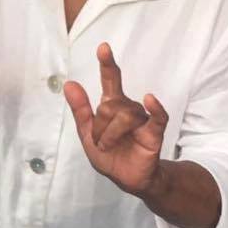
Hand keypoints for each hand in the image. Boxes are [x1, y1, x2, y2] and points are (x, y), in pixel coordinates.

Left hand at [64, 43, 168, 194]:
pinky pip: (157, 116)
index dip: (107, 64)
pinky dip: (155, 107)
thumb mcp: (87, 134)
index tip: (103, 47)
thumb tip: (69, 83)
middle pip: (110, 105)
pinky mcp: (154, 131)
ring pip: (124, 115)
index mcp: (112, 105)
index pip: (111, 79)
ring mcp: (142, 118)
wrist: (127, 179)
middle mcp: (128, 107)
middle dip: (99, 127)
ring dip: (110, 135)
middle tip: (99, 143)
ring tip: (108, 147)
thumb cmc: (110, 155)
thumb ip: (80, 109)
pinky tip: (150, 99)